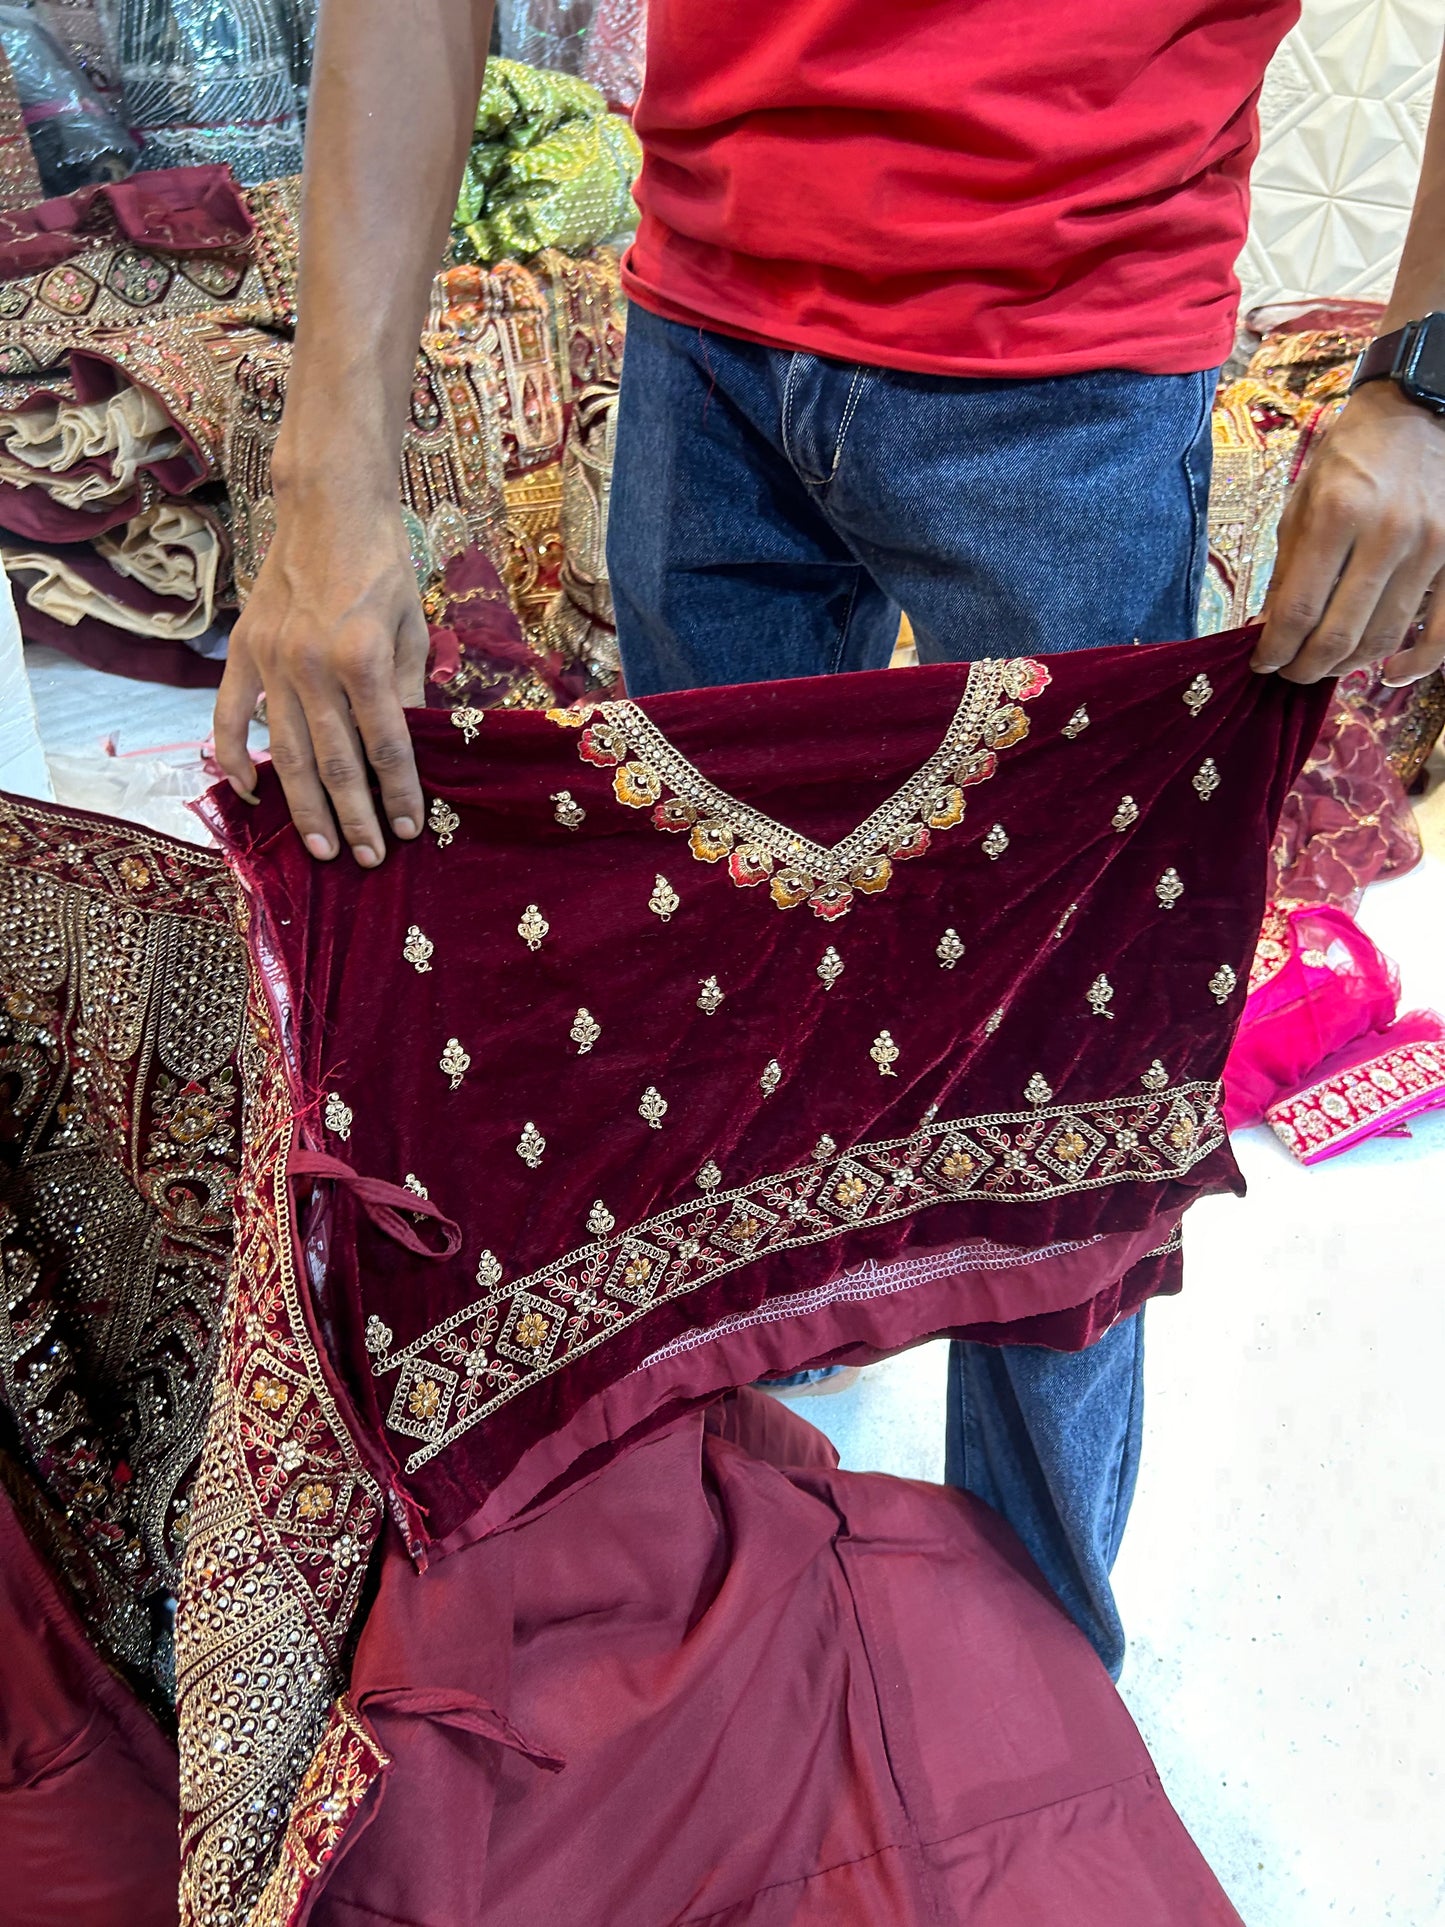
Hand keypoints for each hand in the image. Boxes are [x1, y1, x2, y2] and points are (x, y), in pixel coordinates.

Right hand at [214, 487, 428, 864]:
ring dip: (305, 805)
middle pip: (337, 762)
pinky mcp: (245, 651)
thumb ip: (409, 690)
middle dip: (356, 818)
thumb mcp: (414, 626)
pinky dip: (233, 756)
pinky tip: (248, 792)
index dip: (400, 793)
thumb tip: (412, 749)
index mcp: (364, 658)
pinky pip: (230, 715)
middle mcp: (313, 665)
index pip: (387, 745)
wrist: (328, 507)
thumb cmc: (382, 565)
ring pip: (288, 753)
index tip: (410, 828)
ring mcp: (273, 660)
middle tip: (369, 859)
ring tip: (322, 846)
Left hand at [1252, 380, 1444, 686]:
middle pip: (1339, 633)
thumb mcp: (1302, 503)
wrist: (1418, 414)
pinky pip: (1443, 631)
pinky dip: (1416, 663)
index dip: (1275, 649)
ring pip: (1383, 637)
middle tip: (1290, 673)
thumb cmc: (1351, 458)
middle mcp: (1388, 534)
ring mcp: (1431, 547)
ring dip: (1348, 665)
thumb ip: (1287, 570)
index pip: (1297, 609)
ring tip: (1325, 665)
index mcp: (1338, 515)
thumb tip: (1269, 631)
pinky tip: (1388, 673)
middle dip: (1306, 667)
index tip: (1262, 662)